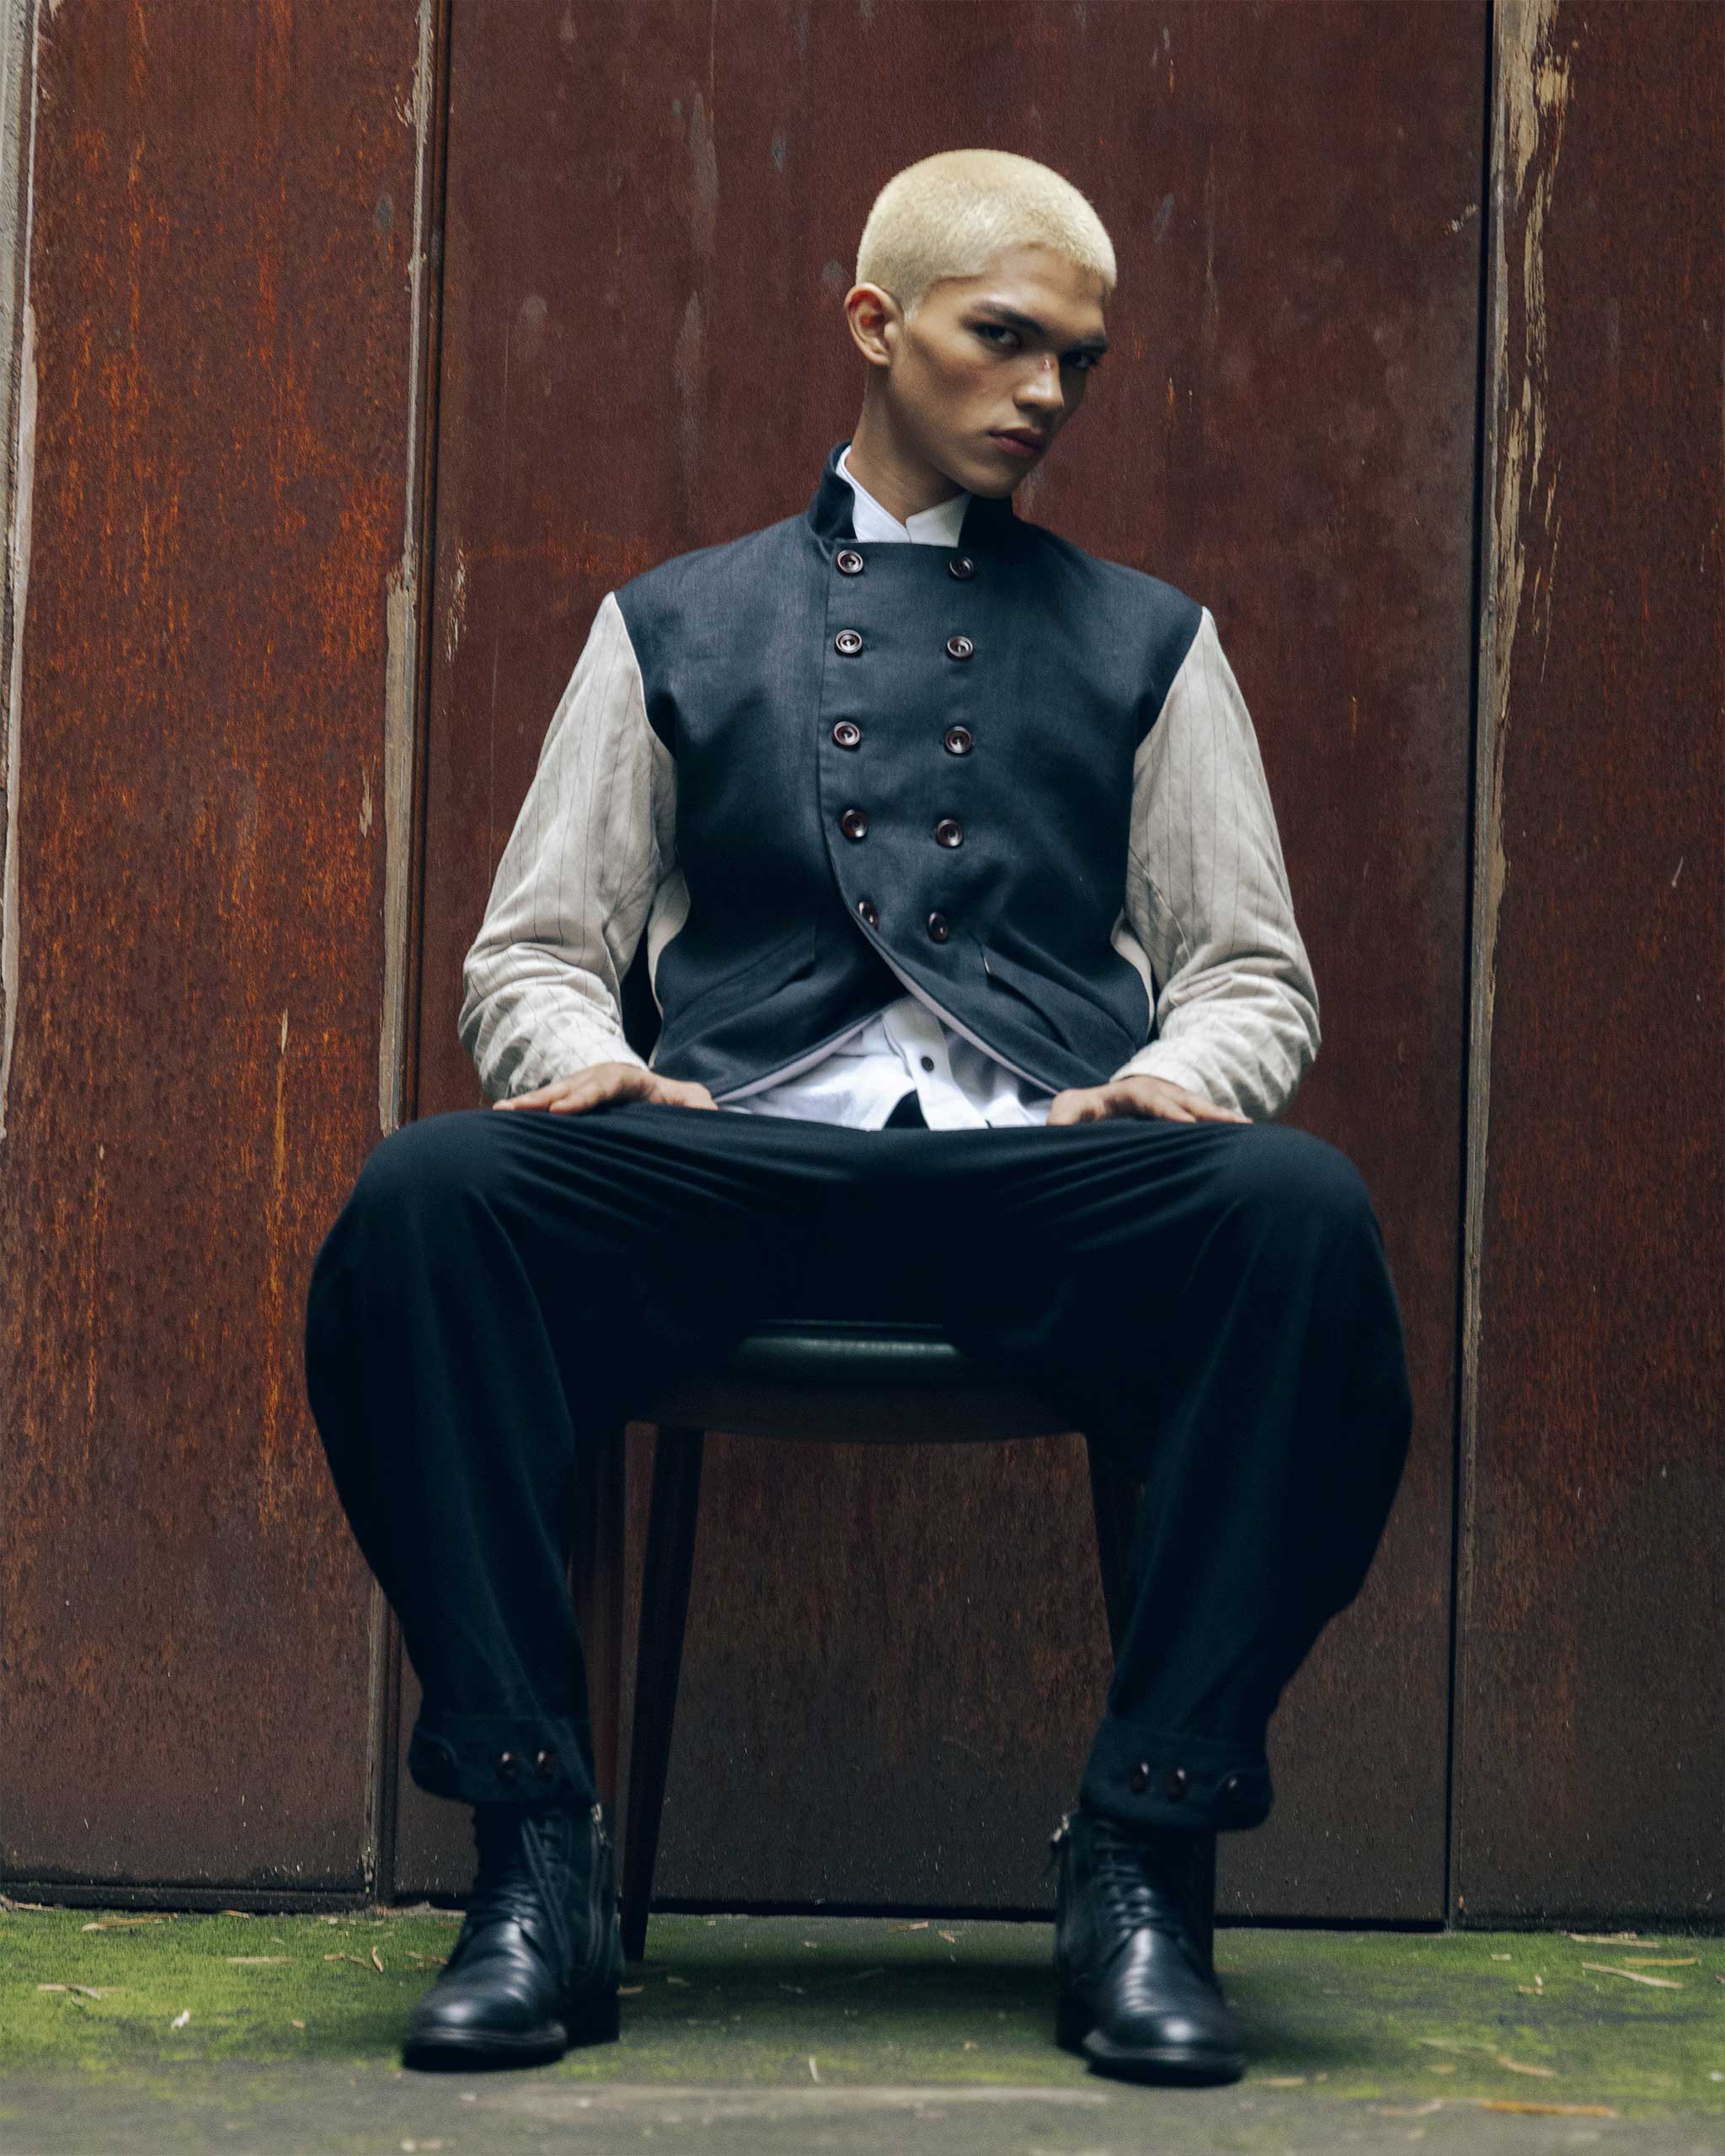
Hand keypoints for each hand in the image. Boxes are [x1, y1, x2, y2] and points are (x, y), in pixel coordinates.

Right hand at [492, 1062, 718, 1114]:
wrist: (666, 1100)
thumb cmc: (679, 1107)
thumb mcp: (697, 1107)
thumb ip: (702, 1109)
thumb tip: (711, 1114)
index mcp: (633, 1080)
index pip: (607, 1084)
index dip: (584, 1097)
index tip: (562, 1112)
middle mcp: (604, 1078)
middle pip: (572, 1086)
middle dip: (543, 1098)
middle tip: (514, 1110)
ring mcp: (586, 1087)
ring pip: (556, 1094)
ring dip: (529, 1103)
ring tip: (499, 1113)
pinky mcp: (575, 1100)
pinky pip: (551, 1104)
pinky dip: (529, 1111)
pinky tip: (503, 1121)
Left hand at [1046, 1074, 1248, 1126]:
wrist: (1100, 1100)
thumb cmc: (1084, 1109)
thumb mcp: (1068, 1109)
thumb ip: (1062, 1120)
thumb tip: (1054, 1133)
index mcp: (1130, 1092)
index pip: (1151, 1100)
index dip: (1168, 1111)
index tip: (1187, 1125)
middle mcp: (1158, 1091)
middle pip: (1186, 1101)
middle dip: (1208, 1113)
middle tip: (1233, 1126)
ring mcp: (1174, 1100)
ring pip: (1202, 1108)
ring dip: (1224, 1119)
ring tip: (1248, 1129)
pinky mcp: (1183, 1112)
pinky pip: (1207, 1119)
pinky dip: (1225, 1126)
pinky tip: (1248, 1138)